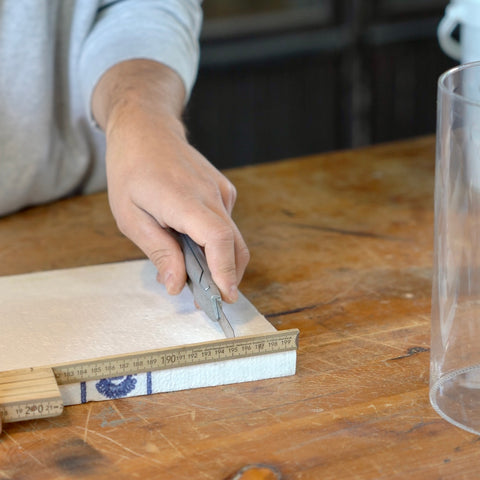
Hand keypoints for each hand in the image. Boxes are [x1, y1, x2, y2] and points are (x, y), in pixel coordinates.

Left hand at [92, 60, 248, 301]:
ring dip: (220, 262)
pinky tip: (193, 245)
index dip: (225, 271)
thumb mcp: (131, 217)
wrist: (147, 128)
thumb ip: (159, 251)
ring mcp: (220, 191)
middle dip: (226, 277)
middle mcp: (211, 195)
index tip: (225, 297)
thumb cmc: (131, 169)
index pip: (218, 239)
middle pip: (234, 245)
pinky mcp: (223, 191)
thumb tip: (177, 285)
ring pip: (232, 238)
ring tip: (193, 274)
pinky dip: (216, 243)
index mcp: (184, 200)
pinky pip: (225, 224)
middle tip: (207, 300)